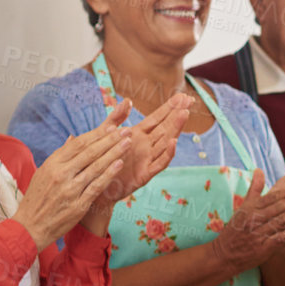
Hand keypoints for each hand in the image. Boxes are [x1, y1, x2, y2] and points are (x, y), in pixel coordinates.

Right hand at [14, 107, 132, 249]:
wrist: (29, 226)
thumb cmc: (37, 198)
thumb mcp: (43, 173)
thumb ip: (60, 157)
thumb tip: (72, 138)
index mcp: (52, 163)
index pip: (78, 144)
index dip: (97, 134)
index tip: (112, 127)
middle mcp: (61, 174)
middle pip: (90, 152)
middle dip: (110, 139)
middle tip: (127, 131)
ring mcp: (70, 189)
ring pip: (96, 167)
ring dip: (114, 153)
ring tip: (127, 143)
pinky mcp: (78, 205)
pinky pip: (97, 186)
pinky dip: (109, 174)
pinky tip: (120, 164)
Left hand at [82, 94, 191, 232]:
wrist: (95, 189)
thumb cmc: (100, 163)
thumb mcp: (105, 136)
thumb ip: (115, 118)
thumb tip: (127, 100)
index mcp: (137, 136)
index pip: (157, 118)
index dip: (169, 107)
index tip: (182, 96)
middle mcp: (146, 146)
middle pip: (165, 127)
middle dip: (177, 114)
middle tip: (189, 100)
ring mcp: (147, 160)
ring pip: (165, 142)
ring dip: (175, 128)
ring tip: (184, 114)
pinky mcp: (145, 175)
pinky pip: (159, 163)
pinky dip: (167, 154)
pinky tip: (172, 142)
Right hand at [209, 153, 284, 272]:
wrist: (224, 255)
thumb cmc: (236, 229)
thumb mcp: (243, 207)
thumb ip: (254, 189)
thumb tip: (259, 169)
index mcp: (252, 208)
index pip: (274, 197)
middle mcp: (255, 219)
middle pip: (280, 207)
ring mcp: (259, 234)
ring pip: (282, 222)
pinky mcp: (263, 248)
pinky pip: (279, 239)